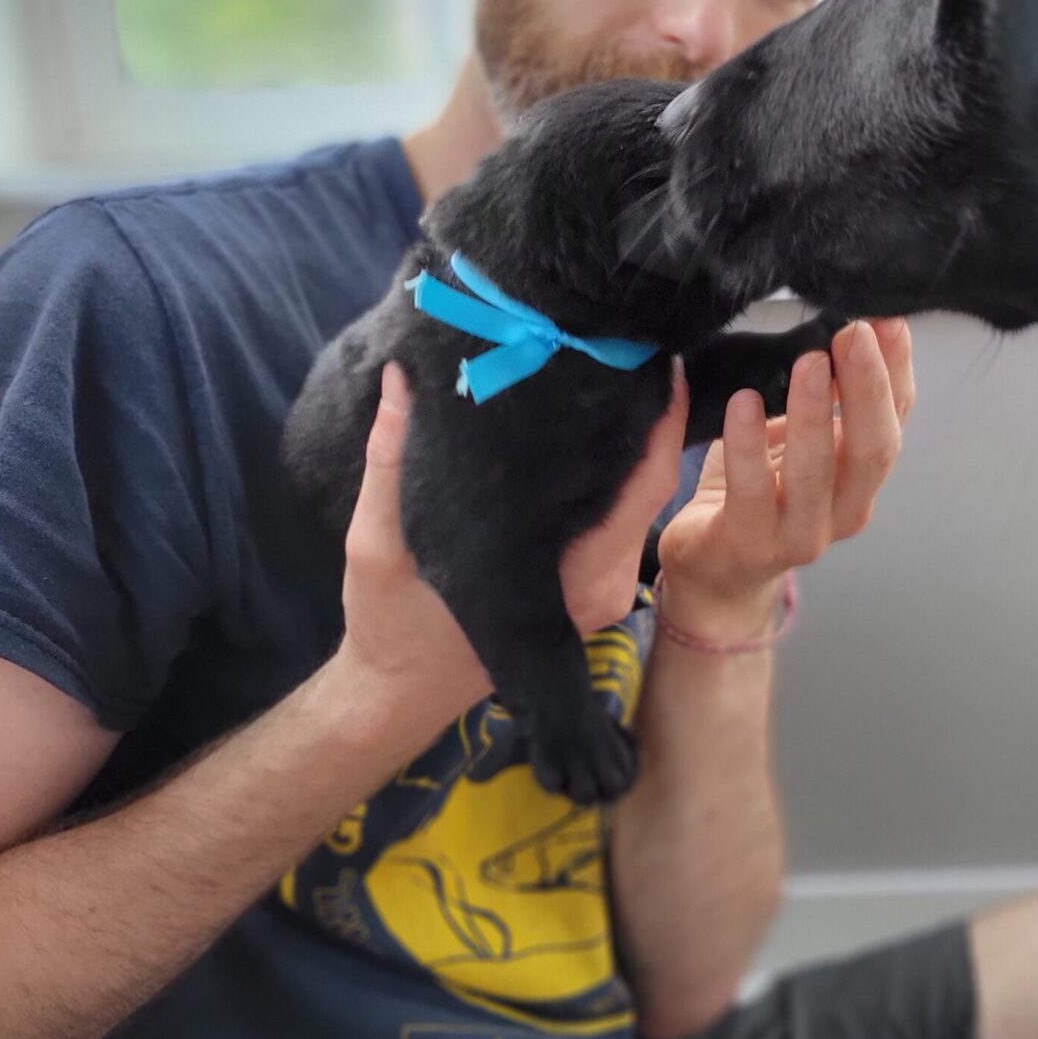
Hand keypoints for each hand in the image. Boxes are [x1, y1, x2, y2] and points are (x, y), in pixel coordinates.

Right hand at [333, 361, 689, 754]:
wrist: (397, 695)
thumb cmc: (390, 625)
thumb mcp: (377, 541)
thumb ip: (392, 459)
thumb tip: (400, 377)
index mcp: (570, 579)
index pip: (644, 485)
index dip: (660, 418)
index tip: (654, 355)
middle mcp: (601, 586)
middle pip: (650, 485)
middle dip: (644, 416)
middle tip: (625, 344)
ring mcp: (600, 589)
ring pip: (637, 499)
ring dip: (630, 441)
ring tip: (607, 369)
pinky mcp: (589, 585)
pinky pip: (618, 515)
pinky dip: (612, 471)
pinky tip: (589, 424)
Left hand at [656, 318, 914, 636]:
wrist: (714, 571)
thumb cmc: (759, 493)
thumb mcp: (799, 442)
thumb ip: (827, 401)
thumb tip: (847, 327)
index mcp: (861, 482)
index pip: (894, 425)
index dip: (897, 375)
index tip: (889, 322)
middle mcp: (844, 512)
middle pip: (872, 452)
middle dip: (866, 389)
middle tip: (854, 333)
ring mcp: (800, 536)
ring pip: (816, 474)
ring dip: (815, 414)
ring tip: (810, 362)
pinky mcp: (749, 544)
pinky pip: (751, 491)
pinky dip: (748, 445)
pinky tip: (744, 402)